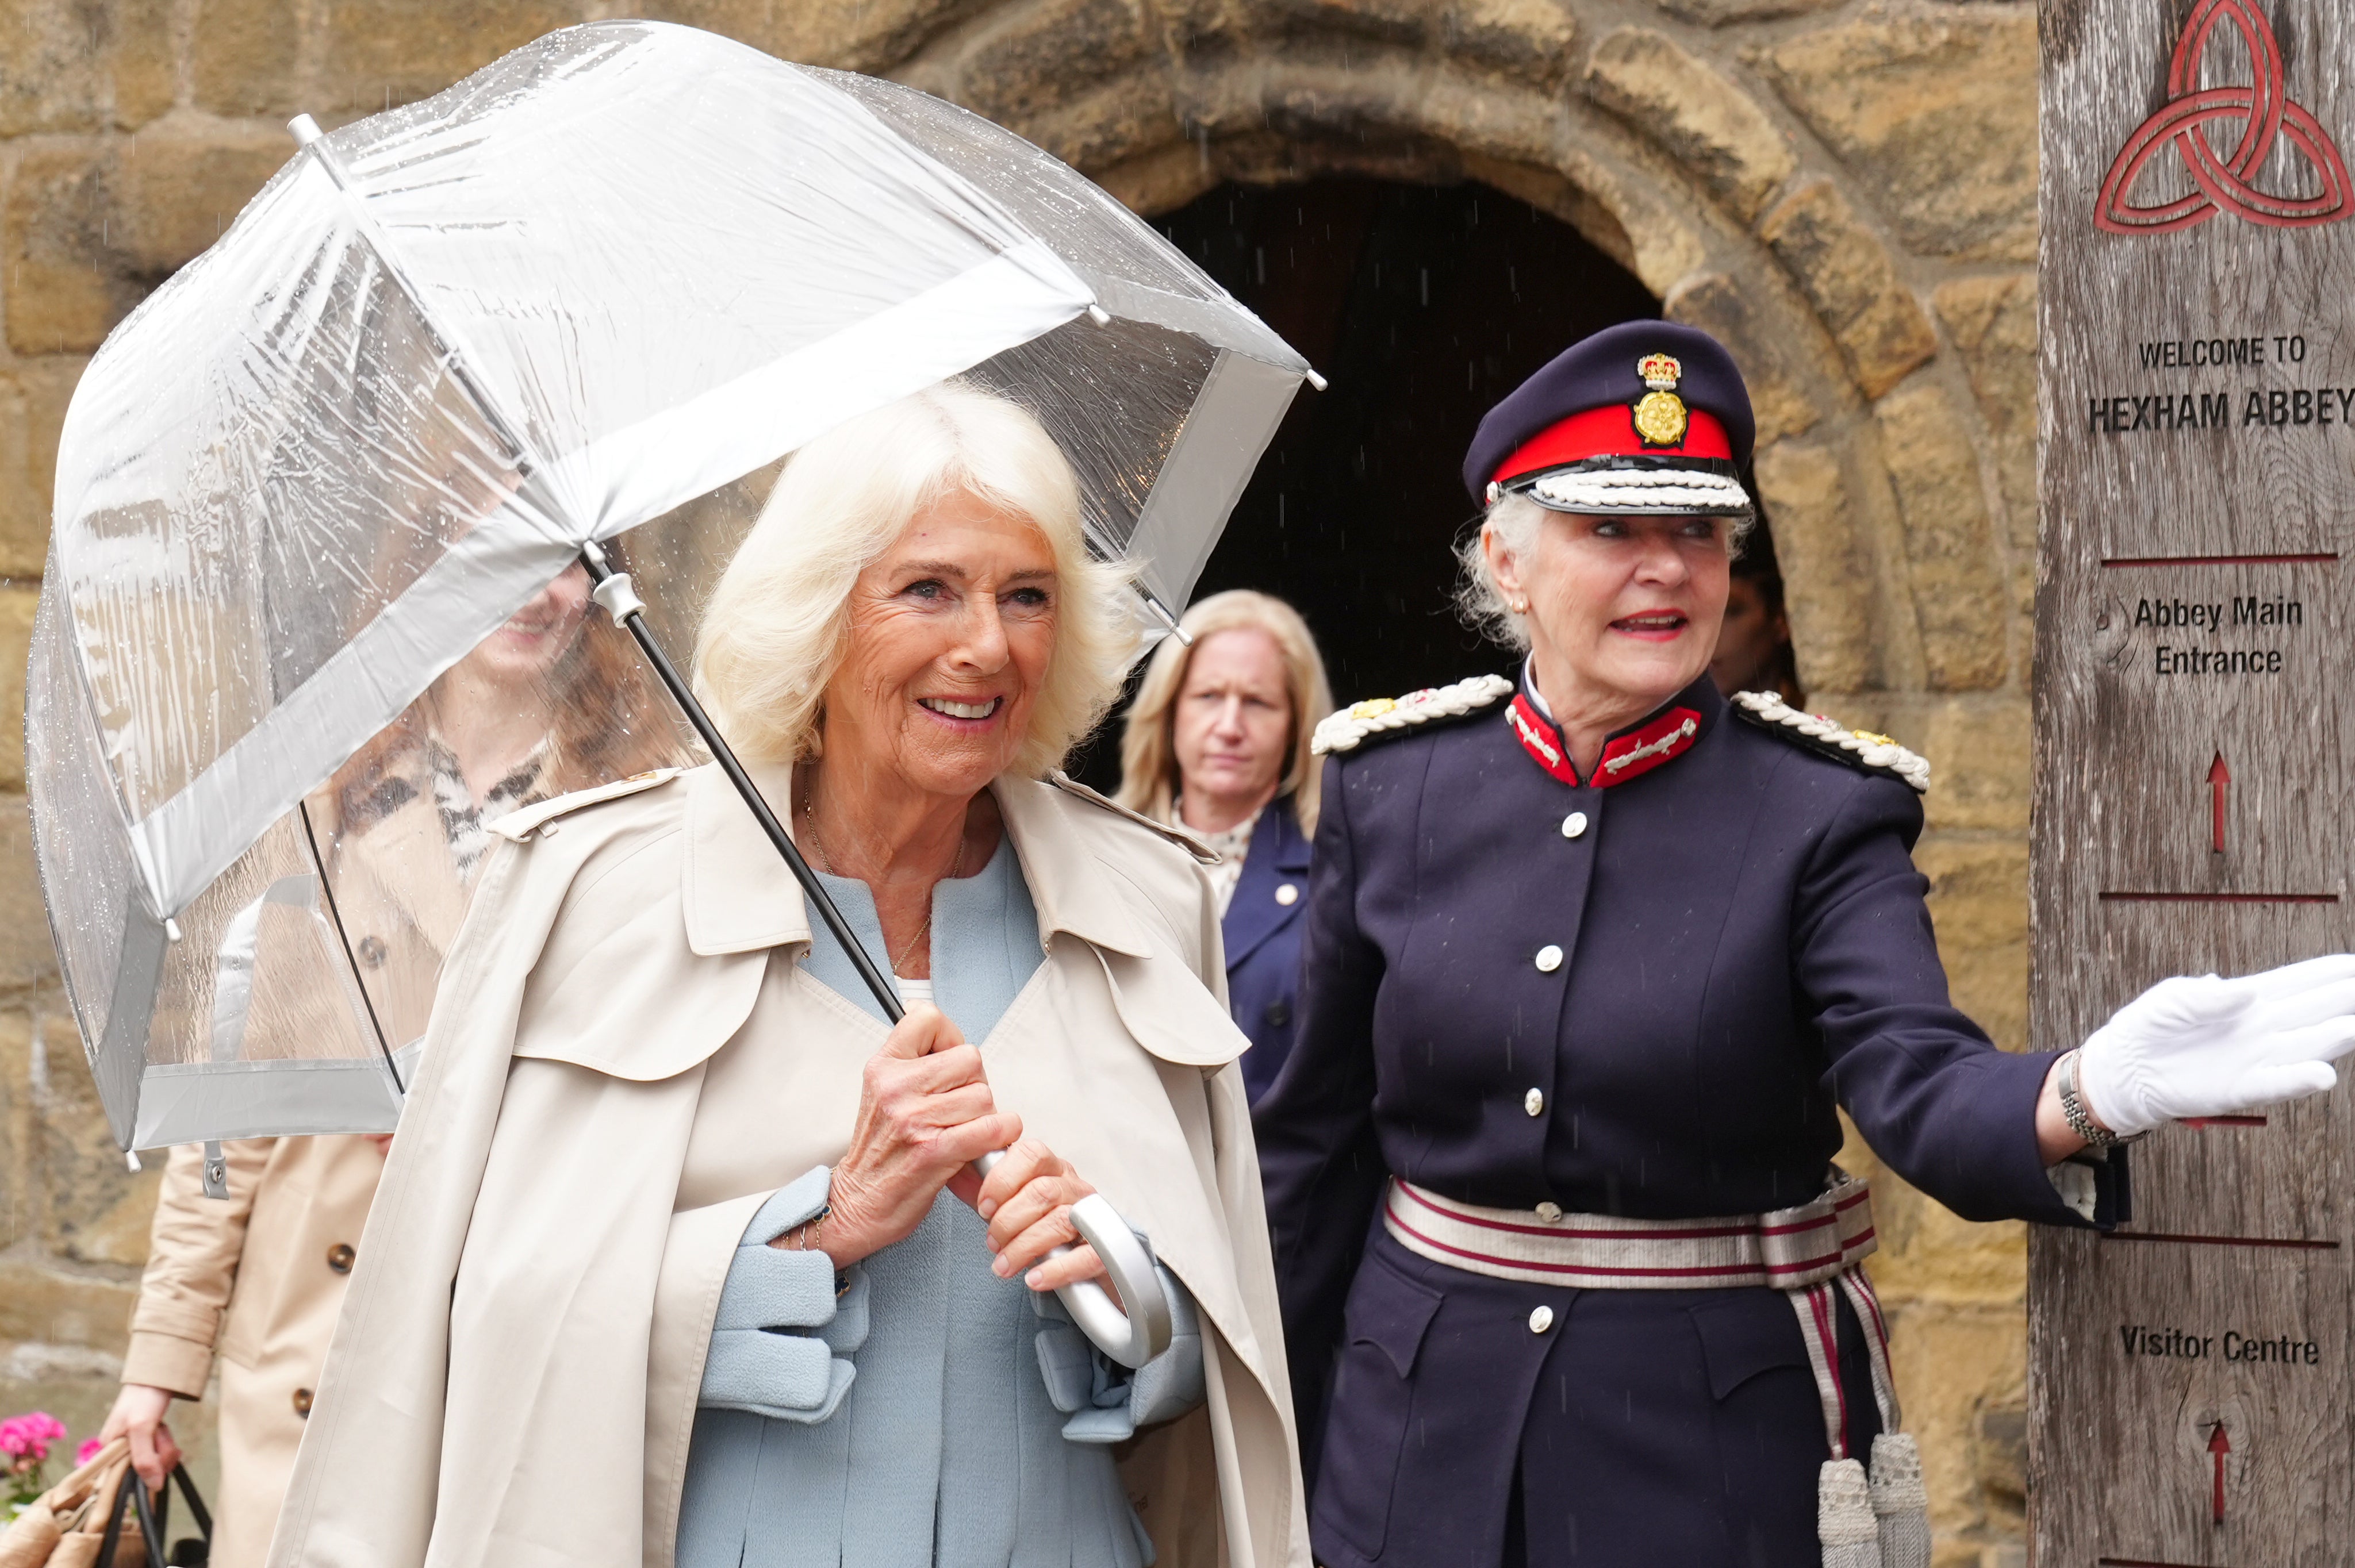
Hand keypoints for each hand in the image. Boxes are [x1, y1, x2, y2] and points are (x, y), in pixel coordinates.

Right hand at [99, 1383, 179, 1491]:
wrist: (159, 1374)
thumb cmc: (144, 1397)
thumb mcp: (142, 1428)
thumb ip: (145, 1459)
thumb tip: (153, 1486)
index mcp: (107, 1449)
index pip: (123, 1480)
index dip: (142, 1477)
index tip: (156, 1466)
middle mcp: (117, 1449)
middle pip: (143, 1470)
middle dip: (158, 1454)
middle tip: (160, 1435)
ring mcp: (132, 1444)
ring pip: (154, 1461)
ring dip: (164, 1445)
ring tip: (161, 1427)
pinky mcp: (145, 1438)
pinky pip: (159, 1450)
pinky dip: (165, 1441)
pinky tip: (163, 1429)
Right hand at [806, 1004, 1020, 1269]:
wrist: (858, 1204)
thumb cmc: (880, 1152)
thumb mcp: (883, 1094)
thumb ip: (914, 1063)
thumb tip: (947, 1032)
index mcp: (883, 1068)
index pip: (928, 1019)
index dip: (950, 1038)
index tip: (948, 1059)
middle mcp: (896, 1088)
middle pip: (969, 1058)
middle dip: (974, 1082)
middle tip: (960, 1106)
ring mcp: (914, 1119)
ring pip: (984, 1095)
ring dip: (985, 1115)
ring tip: (964, 1130)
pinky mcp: (934, 1151)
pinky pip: (990, 1127)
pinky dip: (1000, 1134)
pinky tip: (987, 1142)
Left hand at [963, 1138, 1111, 1296]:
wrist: (1082, 1262)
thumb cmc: (1041, 1228)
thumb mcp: (1011, 1204)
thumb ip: (985, 1189)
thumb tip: (952, 1171)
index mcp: (1051, 1169)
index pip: (1031, 1153)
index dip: (1002, 1179)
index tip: (984, 1206)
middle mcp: (1074, 1188)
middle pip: (1043, 1191)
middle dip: (1008, 1220)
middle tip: (992, 1242)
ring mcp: (1093, 1218)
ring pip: (1061, 1221)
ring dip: (1024, 1247)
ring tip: (1004, 1265)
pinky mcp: (1104, 1251)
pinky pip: (1086, 1256)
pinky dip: (1056, 1269)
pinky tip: (1034, 1279)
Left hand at [2077, 954, 2354, 1136]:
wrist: (2124, 1068)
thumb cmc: (2150, 1026)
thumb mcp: (2174, 997)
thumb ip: (2207, 994)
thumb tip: (2246, 991)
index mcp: (2249, 999)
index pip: (2300, 982)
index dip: (2331, 973)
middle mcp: (2263, 1028)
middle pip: (2317, 1010)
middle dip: (2348, 999)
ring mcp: (2256, 1059)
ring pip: (2308, 1046)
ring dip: (2336, 1037)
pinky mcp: (2240, 1089)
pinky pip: (2276, 1083)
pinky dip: (2298, 1080)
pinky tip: (2324, 1075)